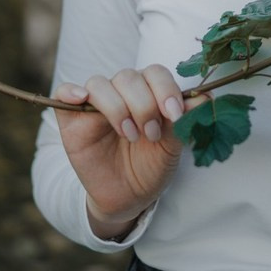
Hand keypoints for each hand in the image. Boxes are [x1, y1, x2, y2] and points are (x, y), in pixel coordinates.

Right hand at [54, 64, 198, 237]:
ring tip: (130, 135)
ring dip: (117, 107)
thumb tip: (207, 97)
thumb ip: (185, 119)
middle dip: (143, 105)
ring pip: (101, 83)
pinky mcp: (72, 119)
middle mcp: (122, 91)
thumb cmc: (151, 166)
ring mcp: (96, 103)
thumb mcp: (172, 146)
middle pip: (129, 77)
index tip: (174, 114)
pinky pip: (64, 92)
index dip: (165, 89)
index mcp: (149, 90)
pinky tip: (81, 99)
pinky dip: (71, 91)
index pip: (155, 73)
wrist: (127, 197)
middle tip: (151, 134)